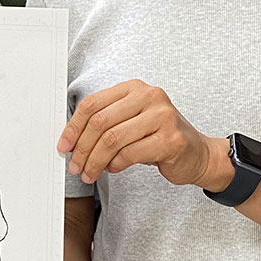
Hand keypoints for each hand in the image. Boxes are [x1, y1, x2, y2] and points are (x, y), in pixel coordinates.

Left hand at [58, 80, 226, 189]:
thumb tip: (71, 139)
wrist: (197, 153)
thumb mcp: (131, 120)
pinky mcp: (170, 140)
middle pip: (100, 122)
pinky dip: (114, 165)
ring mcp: (162, 117)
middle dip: (82, 148)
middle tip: (75, 166)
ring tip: (90, 172)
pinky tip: (112, 168)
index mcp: (134, 88)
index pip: (93, 104)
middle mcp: (150, 97)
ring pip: (112, 140)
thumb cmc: (158, 137)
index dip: (73, 127)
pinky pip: (129, 154)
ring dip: (95, 161)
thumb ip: (105, 122)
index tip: (64, 146)